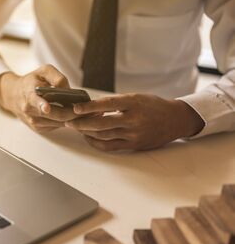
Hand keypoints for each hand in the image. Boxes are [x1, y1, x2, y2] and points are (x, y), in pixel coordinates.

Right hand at [0, 65, 78, 131]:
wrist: (13, 96)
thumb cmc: (31, 81)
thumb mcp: (42, 71)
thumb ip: (57, 77)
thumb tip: (69, 90)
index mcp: (29, 94)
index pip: (35, 101)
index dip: (42, 105)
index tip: (46, 108)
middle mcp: (30, 110)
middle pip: (56, 115)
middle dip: (73, 112)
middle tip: (87, 108)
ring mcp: (34, 121)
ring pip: (60, 122)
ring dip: (73, 118)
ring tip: (83, 110)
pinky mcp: (39, 129)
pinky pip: (58, 126)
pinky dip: (67, 121)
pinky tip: (72, 114)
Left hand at [65, 94, 204, 150]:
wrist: (175, 120)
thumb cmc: (152, 105)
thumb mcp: (136, 97)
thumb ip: (116, 103)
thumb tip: (91, 107)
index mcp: (134, 103)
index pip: (107, 104)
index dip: (89, 107)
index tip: (75, 108)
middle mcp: (134, 119)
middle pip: (102, 123)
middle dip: (82, 123)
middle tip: (68, 121)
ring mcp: (134, 134)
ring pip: (104, 135)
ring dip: (87, 132)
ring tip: (76, 128)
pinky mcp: (134, 145)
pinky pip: (110, 146)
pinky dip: (96, 143)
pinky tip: (89, 137)